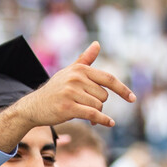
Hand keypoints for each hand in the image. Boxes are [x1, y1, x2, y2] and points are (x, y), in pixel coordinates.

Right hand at [0, 42, 135, 150]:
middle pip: (104, 96)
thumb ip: (85, 60)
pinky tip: (109, 123)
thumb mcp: (69, 73)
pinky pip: (93, 114)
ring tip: (82, 112)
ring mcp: (71, 93)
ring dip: (95, 113)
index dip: (122, 89)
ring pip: (98, 106)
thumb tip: (97, 43)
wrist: (34, 106)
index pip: (108, 79)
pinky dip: (103, 120)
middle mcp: (76, 79)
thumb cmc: (55, 89)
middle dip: (99, 103)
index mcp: (79, 70)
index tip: (133, 98)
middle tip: (86, 106)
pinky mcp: (68, 107)